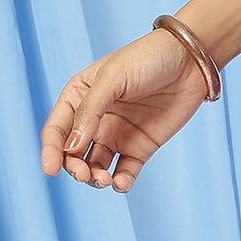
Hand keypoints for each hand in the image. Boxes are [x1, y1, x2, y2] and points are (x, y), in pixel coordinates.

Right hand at [39, 24, 214, 192]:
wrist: (190, 61)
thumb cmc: (148, 58)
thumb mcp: (113, 78)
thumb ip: (90, 110)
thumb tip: (72, 146)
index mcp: (78, 97)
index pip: (57, 129)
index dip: (51, 151)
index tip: (50, 169)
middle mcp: (93, 119)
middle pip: (73, 154)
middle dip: (74, 168)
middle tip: (84, 175)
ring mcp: (116, 135)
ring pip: (95, 167)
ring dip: (95, 178)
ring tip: (104, 180)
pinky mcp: (140, 147)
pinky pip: (124, 172)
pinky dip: (120, 181)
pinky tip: (121, 182)